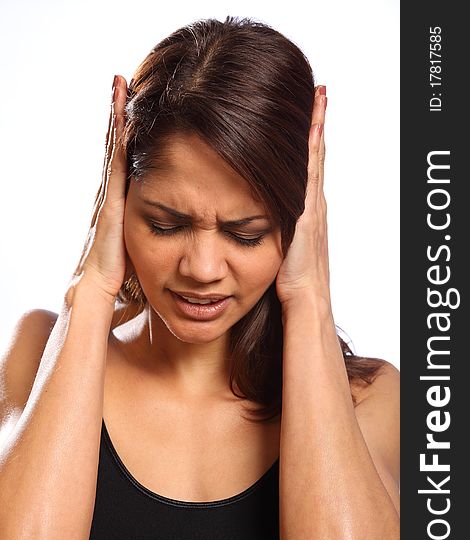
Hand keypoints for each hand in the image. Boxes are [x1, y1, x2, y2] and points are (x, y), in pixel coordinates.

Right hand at [70, 75, 129, 304]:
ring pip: (114, 149)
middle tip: (122, 83)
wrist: (97, 289)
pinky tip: (123, 114)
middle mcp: (111, 195)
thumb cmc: (121, 277)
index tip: (132, 111)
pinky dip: (119, 137)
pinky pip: (117, 162)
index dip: (126, 138)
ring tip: (120, 85)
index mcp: (119, 205)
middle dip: (118, 116)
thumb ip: (152, 239)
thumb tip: (172, 241)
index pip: (124, 164)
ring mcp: (109, 196)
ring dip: (116, 117)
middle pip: (116, 148)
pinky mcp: (111, 201)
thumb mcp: (141, 252)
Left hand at [275, 85, 330, 310]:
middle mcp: (313, 202)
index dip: (308, 143)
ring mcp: (314, 204)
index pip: (307, 169)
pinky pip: (311, 170)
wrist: (304, 298)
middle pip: (315, 156)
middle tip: (318, 93)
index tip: (308, 116)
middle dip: (316, 124)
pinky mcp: (308, 210)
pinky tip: (311, 124)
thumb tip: (252, 224)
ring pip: (315, 157)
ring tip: (317, 97)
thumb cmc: (290, 282)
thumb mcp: (279, 251)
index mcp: (305, 212)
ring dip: (316, 127)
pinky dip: (313, 146)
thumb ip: (272, 233)